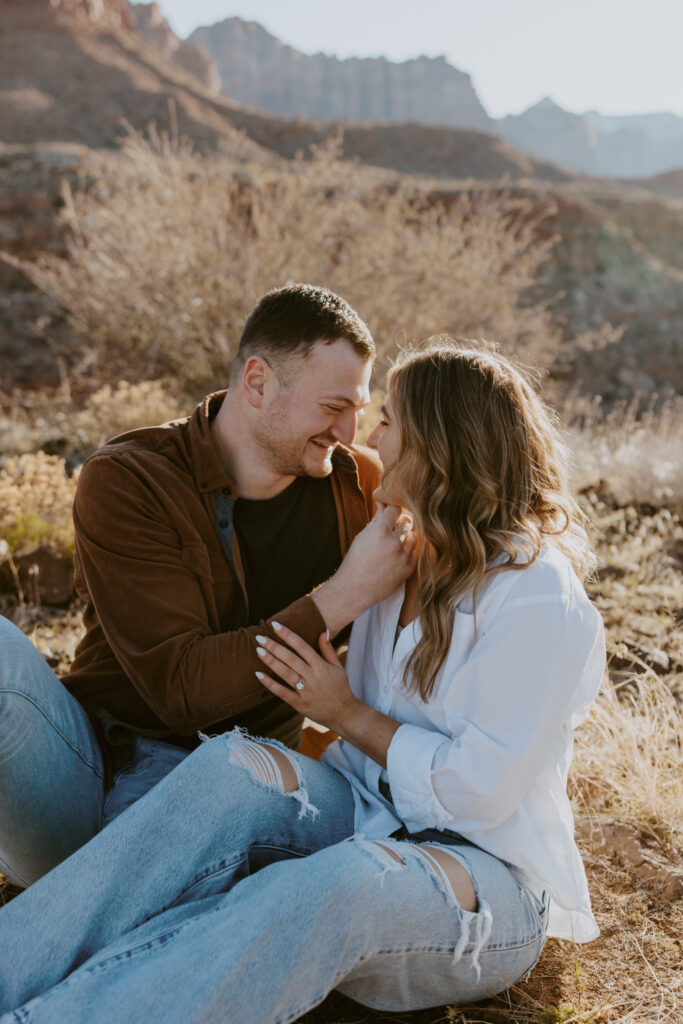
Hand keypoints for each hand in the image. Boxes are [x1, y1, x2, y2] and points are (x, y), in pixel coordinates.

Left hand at [254, 622, 358, 731]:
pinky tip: (259, 674)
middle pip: (290, 659)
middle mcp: (312, 677)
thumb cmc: (340, 688)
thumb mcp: (338, 667)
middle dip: (274, 647)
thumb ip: (328, 650)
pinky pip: (282, 692)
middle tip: (259, 637)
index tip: (275, 626)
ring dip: (271, 661)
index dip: (288, 635)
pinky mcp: (299, 704)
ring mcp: (305, 691)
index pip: (302, 646)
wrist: (344, 714)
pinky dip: (270, 684)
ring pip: (285, 673)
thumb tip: (323, 631)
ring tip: (258, 651)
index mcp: (321, 666)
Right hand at [311, 505, 417, 635]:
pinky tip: (397, 555)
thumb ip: (376, 519)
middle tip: (392, 529)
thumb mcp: (363, 536)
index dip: (392, 510)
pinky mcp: (409, 568)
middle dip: (400, 523)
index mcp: (380, 531)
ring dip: (406, 537)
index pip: (395, 509)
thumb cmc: (356, 560)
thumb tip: (383, 503)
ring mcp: (403, 556)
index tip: (390, 514)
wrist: (355, 588)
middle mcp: (394, 542)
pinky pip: (415, 552)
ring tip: (394, 544)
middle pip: (408, 521)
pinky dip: (408, 551)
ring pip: (414, 536)